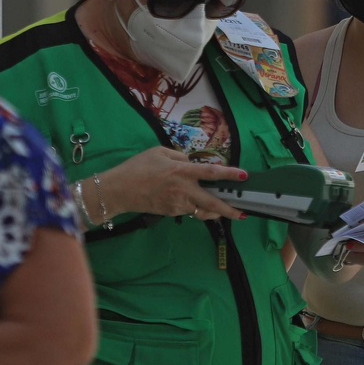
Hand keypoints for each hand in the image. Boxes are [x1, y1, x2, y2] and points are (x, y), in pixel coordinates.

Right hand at [98, 147, 248, 220]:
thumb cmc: (138, 167)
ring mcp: (177, 204)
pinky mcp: (172, 213)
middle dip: (229, 209)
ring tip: (226, 211)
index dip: (229, 174)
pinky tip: (197, 204)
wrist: (119, 190)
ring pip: (202, 210)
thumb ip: (180, 157)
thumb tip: (192, 164)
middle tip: (243, 212)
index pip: (211, 173)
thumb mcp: (160, 152)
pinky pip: (189, 210)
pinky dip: (196, 208)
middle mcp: (183, 190)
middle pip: (212, 202)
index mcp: (181, 171)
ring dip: (214, 211)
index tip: (244, 175)